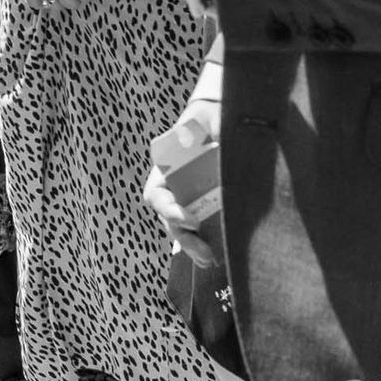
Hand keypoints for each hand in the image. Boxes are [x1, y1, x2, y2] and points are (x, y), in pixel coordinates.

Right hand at [141, 92, 220, 265]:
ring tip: (211, 261)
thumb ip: (205, 127)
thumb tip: (205, 137)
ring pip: (184, 230)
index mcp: (164, 169)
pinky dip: (207, 245)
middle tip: (206, 252)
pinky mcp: (208, 208)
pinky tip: (220, 259)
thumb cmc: (210, 120)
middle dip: (185, 238)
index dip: (169, 210)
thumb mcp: (207, 120)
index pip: (157, 195)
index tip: (192, 220)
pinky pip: (203, 231)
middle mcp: (173, 188)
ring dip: (194, 247)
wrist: (223, 122)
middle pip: (170, 220)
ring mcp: (189, 200)